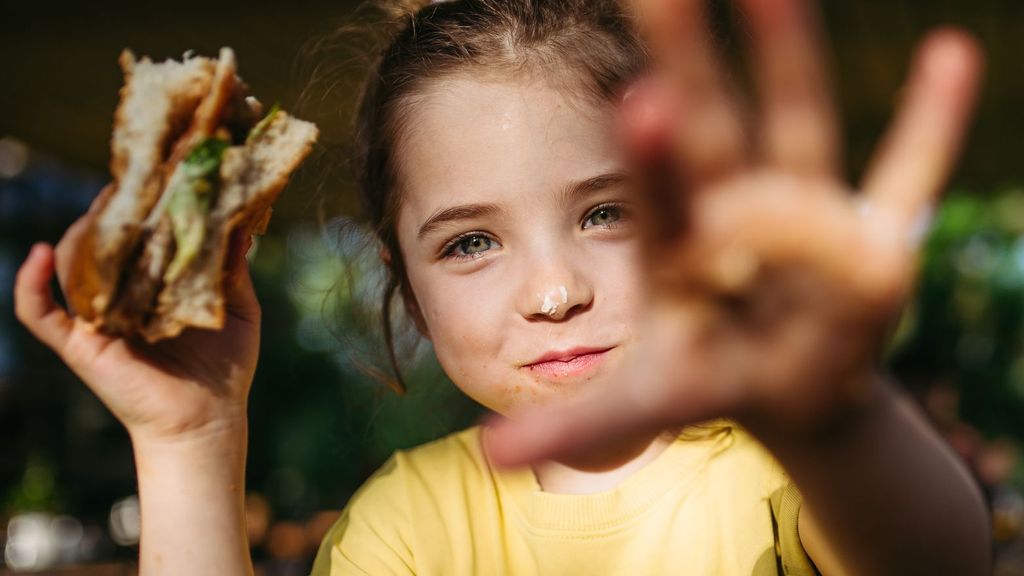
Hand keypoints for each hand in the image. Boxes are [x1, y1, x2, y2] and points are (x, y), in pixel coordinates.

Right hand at [14, 187, 261, 445]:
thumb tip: (242, 221)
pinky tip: (39, 252)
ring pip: (68, 265)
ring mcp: (95, 318)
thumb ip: (232, 267)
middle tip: (130, 179)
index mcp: (153, 282)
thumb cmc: (225, 366)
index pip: (136, 234)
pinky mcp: (79, 344)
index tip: (156, 172)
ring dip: (79, 232)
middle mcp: (119, 295)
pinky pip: (38, 312)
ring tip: (101, 206)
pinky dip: (29, 283)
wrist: (210, 419)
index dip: (141, 204)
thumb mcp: (238, 307)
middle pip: (98, 241)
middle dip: (109, 209)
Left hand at [484, 0, 982, 464]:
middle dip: (689, 63)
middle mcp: (735, 215)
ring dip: (789, 62)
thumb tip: (489, 454)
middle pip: (710, 131)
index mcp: (679, 252)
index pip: (660, 199)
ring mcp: (805, 215)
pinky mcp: (873, 234)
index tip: (636, 96)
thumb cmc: (706, 380)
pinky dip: (930, 125)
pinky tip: (949, 54)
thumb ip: (575, 424)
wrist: (780, 384)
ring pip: (797, 129)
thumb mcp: (643, 407)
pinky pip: (905, 174)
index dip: (651, 157)